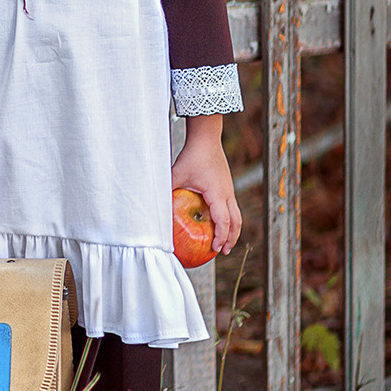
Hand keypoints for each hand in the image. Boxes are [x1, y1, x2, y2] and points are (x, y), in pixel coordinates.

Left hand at [172, 114, 241, 254]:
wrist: (207, 138)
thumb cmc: (192, 156)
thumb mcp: (177, 173)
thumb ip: (168, 189)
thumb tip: (154, 205)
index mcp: (217, 194)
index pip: (224, 221)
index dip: (221, 237)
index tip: (214, 249)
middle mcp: (227, 194)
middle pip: (236, 222)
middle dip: (231, 239)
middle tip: (222, 251)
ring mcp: (229, 190)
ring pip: (237, 215)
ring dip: (232, 230)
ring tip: (224, 242)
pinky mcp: (227, 186)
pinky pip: (231, 207)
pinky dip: (229, 219)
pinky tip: (217, 223)